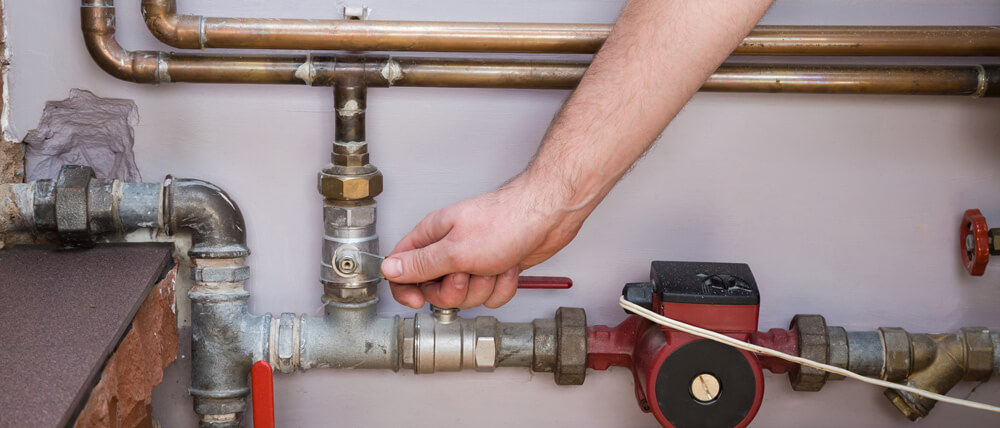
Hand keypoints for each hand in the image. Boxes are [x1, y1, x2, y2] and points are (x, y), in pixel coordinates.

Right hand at [382, 176, 585, 308]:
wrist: (547, 216)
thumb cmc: (505, 221)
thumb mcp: (455, 250)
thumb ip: (420, 264)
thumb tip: (389, 270)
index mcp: (432, 236)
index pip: (401, 268)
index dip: (406, 289)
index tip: (418, 301)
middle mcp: (450, 248)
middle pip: (435, 289)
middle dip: (456, 291)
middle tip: (468, 274)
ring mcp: (473, 259)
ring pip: (466, 296)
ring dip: (483, 287)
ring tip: (493, 266)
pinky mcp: (494, 268)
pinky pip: (489, 295)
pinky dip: (502, 286)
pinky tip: (508, 267)